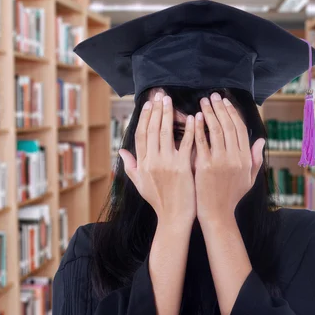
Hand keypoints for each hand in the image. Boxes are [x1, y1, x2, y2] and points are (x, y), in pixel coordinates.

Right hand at [119, 92, 196, 225]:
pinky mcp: (182, 168)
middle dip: (156, 110)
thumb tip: (121, 151)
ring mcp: (167, 164)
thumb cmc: (159, 202)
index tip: (149, 104)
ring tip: (171, 101)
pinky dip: (190, 130)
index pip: (141, 134)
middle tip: (160, 95)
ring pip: (166, 133)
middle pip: (152, 129)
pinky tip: (193, 117)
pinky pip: (186, 144)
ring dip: (168, 114)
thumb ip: (131, 166)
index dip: (144, 117)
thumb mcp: (140, 184)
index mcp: (142, 164)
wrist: (174, 218)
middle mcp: (152, 162)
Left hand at [194, 93, 265, 224]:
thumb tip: (260, 140)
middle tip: (213, 96)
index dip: (233, 113)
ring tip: (203, 102)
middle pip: (229, 126)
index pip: (241, 129)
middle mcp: (235, 158)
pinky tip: (195, 117)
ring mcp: (220, 161)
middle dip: (220, 108)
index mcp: (246, 159)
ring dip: (209, 113)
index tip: (226, 102)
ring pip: (216, 130)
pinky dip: (198, 127)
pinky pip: (201, 142)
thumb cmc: (231, 197)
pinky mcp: (205, 166)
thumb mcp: (249, 179)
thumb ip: (255, 159)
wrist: (216, 213)